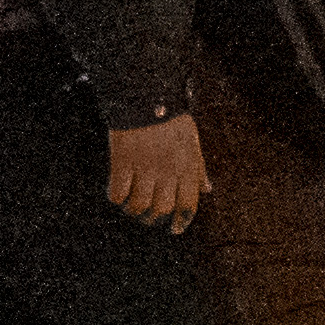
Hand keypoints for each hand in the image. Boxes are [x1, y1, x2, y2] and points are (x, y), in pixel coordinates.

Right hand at [105, 112, 207, 227]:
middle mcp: (167, 170)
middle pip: (162, 209)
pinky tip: (117, 193)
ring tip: (130, 207)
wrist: (147, 95)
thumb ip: (199, 168)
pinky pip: (118, 192)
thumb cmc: (172, 119)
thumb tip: (207, 189)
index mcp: (187, 166)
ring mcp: (144, 167)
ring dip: (134, 210)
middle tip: (147, 216)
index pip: (188, 204)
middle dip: (155, 218)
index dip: (182, 221)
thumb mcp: (193, 142)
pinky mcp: (123, 161)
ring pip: (139, 205)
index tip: (175, 229)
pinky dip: (116, 198)